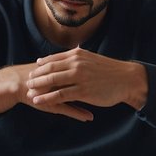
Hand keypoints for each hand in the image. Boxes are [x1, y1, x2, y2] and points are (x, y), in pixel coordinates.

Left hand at [25, 48, 146, 120]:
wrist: (127, 79)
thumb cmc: (111, 71)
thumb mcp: (93, 58)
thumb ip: (80, 57)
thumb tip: (72, 53)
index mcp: (78, 54)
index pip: (54, 58)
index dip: (43, 64)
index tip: (35, 68)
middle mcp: (76, 64)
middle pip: (50, 69)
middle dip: (37, 75)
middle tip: (28, 80)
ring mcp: (79, 77)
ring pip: (52, 81)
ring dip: (38, 87)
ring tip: (29, 91)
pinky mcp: (82, 91)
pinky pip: (60, 95)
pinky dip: (47, 98)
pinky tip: (38, 101)